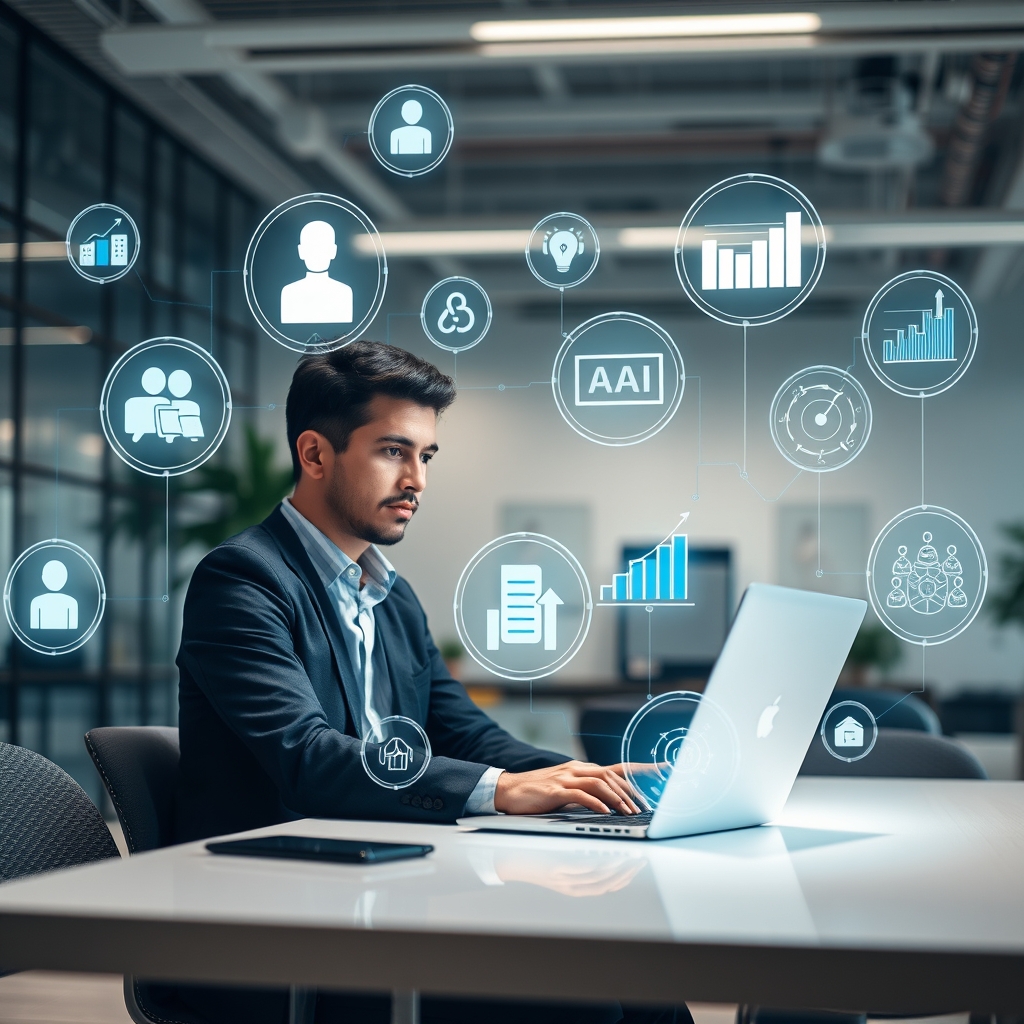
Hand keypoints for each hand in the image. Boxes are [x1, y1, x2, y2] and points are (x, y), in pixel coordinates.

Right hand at [493, 761, 642, 815]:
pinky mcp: (556, 790)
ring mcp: (566, 777)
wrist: (509, 789)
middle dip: (630, 791)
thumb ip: (585, 791)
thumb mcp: (566, 789)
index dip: (638, 769)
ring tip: (628, 812)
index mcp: (580, 768)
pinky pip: (581, 794)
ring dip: (617, 798)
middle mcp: (576, 769)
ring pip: (599, 783)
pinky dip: (596, 803)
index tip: (660, 770)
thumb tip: (607, 803)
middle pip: (611, 775)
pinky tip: (605, 812)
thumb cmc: (538, 792)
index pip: (614, 767)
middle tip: (643, 808)